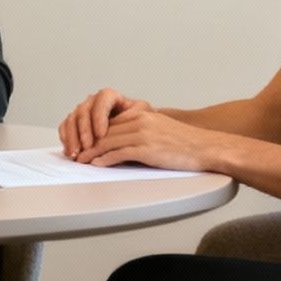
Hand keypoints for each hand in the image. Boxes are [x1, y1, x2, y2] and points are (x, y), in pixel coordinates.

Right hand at [60, 88, 152, 156]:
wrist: (133, 129)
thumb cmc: (138, 121)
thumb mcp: (142, 115)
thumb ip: (134, 116)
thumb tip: (125, 120)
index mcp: (109, 96)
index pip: (102, 100)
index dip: (99, 117)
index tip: (101, 134)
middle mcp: (93, 101)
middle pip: (83, 111)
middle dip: (84, 131)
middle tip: (88, 147)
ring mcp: (82, 111)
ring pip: (72, 120)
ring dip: (72, 138)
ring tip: (77, 154)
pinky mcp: (75, 123)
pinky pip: (65, 127)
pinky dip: (66, 139)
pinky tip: (70, 151)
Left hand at [73, 105, 213, 171]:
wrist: (205, 147)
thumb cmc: (186, 143)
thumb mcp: (161, 129)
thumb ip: (143, 131)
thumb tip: (126, 144)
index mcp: (142, 116)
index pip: (111, 123)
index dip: (94, 133)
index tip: (84, 142)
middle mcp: (140, 122)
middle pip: (105, 132)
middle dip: (87, 143)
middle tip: (75, 153)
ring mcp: (142, 135)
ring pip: (108, 142)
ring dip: (91, 152)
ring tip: (80, 160)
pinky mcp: (146, 149)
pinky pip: (119, 153)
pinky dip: (104, 159)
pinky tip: (96, 164)